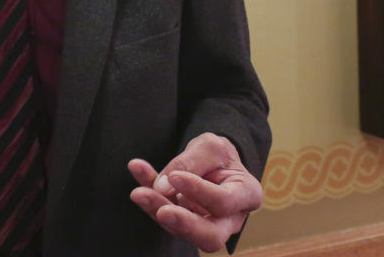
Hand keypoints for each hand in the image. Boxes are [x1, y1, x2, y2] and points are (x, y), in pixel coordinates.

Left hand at [128, 133, 261, 252]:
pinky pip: (162, 211)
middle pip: (210, 236)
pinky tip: (137, 169)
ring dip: (157, 209)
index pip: (224, 202)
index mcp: (246, 195)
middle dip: (184, 225)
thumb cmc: (219, 154)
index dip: (199, 192)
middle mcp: (229, 218)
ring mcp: (204, 224)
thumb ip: (190, 163)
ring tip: (138, 192)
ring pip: (181, 228)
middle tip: (162, 212)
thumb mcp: (210, 146)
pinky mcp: (182, 221)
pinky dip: (148, 194)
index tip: (175, 177)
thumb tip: (163, 187)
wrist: (212, 159)